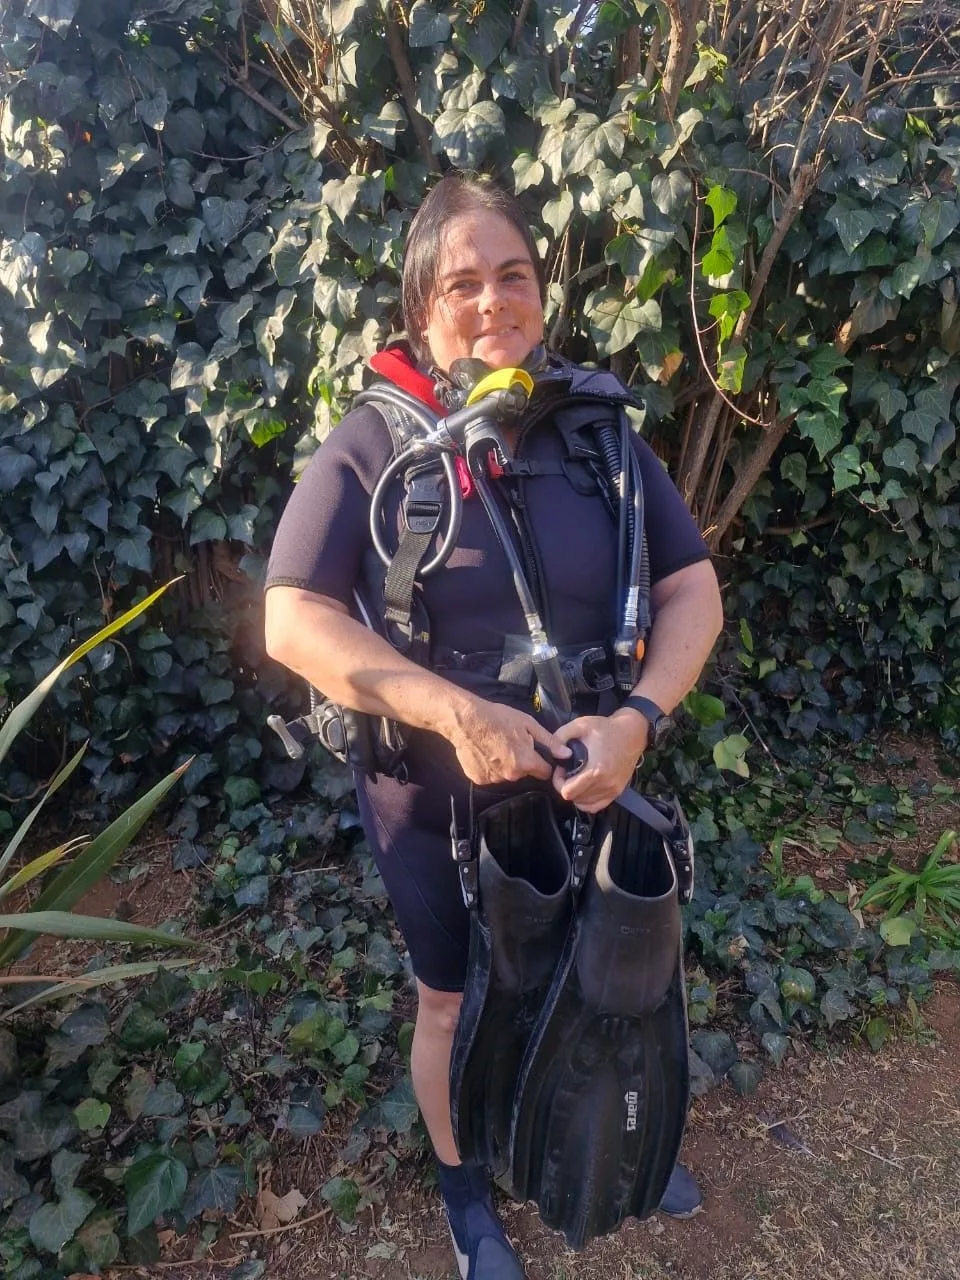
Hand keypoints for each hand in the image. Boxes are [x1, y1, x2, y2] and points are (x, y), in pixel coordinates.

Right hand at [448, 697, 571, 785]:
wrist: (466, 720)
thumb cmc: (498, 718)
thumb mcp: (528, 724)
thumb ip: (549, 741)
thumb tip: (566, 754)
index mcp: (526, 762)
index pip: (544, 772)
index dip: (542, 762)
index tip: (536, 754)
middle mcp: (511, 775)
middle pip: (524, 773)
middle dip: (521, 762)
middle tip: (511, 744)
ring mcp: (494, 779)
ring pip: (507, 774)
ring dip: (505, 764)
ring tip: (496, 746)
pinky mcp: (479, 779)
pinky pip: (490, 775)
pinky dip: (489, 767)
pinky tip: (485, 752)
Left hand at [550, 711, 648, 812]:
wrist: (632, 732)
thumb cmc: (606, 728)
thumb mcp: (580, 725)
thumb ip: (560, 737)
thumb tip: (552, 753)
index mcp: (596, 770)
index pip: (568, 792)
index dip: (558, 781)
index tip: (561, 768)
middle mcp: (606, 784)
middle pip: (574, 798)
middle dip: (565, 785)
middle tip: (567, 771)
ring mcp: (613, 790)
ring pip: (583, 804)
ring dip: (575, 793)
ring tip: (575, 777)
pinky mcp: (617, 792)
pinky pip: (595, 806)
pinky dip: (586, 801)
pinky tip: (584, 787)